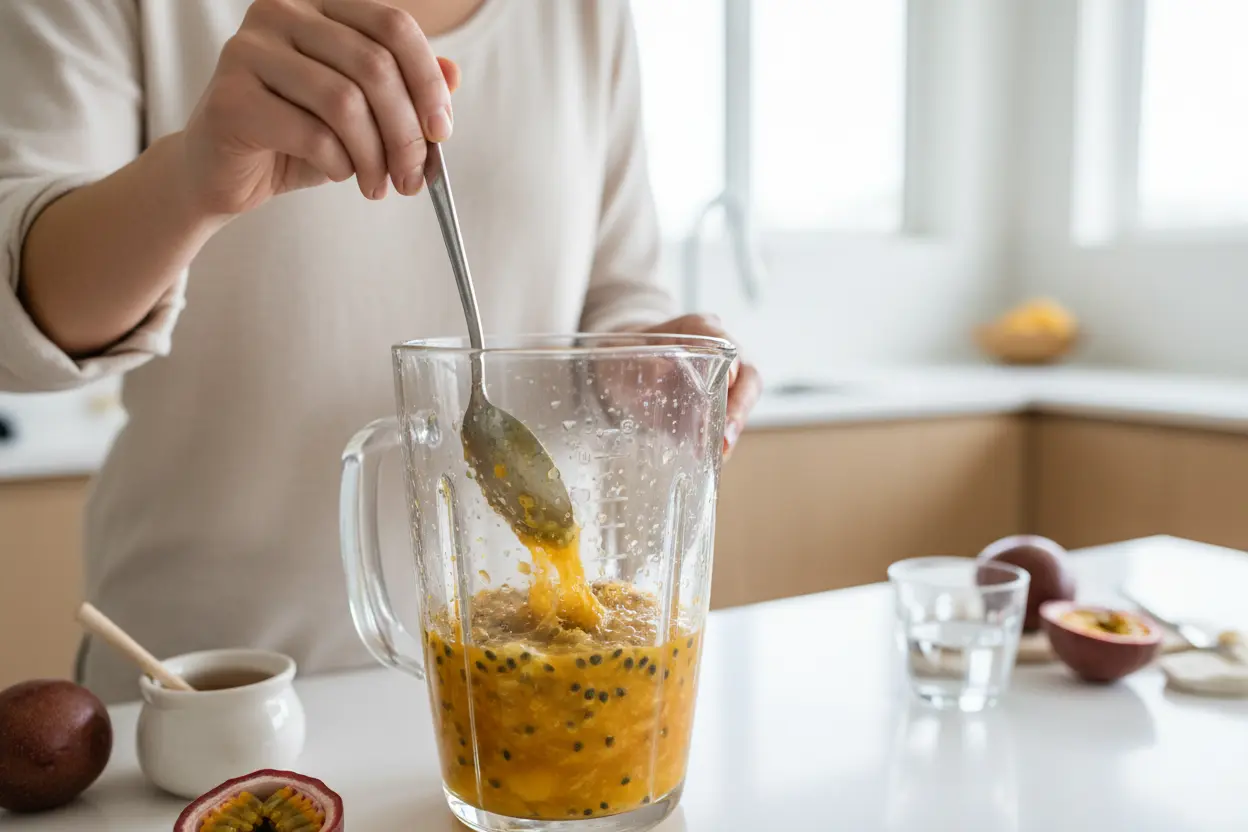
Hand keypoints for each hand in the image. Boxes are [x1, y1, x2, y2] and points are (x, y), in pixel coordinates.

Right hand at [181, 0, 460, 216]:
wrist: (221, 175)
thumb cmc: (296, 139)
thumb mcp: (362, 115)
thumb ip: (405, 91)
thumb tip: (454, 75)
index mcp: (319, 5)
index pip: (394, 26)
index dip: (427, 81)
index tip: (443, 133)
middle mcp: (280, 12)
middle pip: (374, 66)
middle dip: (406, 133)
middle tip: (413, 178)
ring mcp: (248, 50)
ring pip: (345, 102)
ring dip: (375, 156)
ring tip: (378, 186)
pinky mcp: (230, 97)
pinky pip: (311, 134)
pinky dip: (338, 164)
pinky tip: (337, 174)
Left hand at [636, 314, 762, 457]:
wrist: (625, 366)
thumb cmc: (627, 354)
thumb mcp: (624, 355)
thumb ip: (641, 361)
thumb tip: (661, 371)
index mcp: (699, 329)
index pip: (724, 341)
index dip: (731, 363)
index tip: (729, 381)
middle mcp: (719, 351)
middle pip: (747, 375)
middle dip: (740, 407)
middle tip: (726, 437)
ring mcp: (723, 378)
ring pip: (743, 399)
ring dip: (734, 427)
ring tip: (721, 452)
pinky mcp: (717, 403)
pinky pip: (727, 420)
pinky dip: (722, 439)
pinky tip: (712, 457)